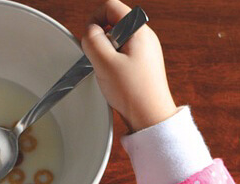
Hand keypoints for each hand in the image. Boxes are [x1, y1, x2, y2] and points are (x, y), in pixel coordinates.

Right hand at [81, 0, 177, 131]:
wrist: (150, 116)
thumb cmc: (133, 92)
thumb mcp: (104, 63)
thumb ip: (92, 41)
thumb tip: (89, 31)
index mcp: (139, 30)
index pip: (111, 7)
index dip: (94, 19)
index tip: (89, 38)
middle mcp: (144, 36)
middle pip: (112, 23)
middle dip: (99, 38)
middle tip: (99, 59)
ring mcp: (144, 50)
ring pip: (115, 39)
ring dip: (105, 52)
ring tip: (108, 70)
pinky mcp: (142, 63)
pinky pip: (121, 53)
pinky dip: (112, 62)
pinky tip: (114, 77)